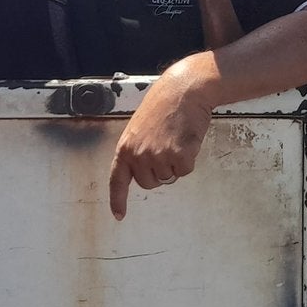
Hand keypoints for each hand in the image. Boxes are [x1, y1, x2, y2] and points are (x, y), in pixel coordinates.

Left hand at [108, 64, 217, 218]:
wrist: (184, 90)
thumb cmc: (165, 104)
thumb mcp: (140, 127)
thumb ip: (138, 149)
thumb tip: (143, 170)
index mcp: (125, 147)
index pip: (117, 180)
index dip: (118, 199)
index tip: (119, 215)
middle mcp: (138, 155)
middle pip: (149, 183)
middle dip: (159, 171)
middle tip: (166, 146)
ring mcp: (158, 157)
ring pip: (169, 177)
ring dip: (175, 162)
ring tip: (176, 137)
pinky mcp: (177, 157)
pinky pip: (184, 171)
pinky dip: (189, 159)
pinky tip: (186, 139)